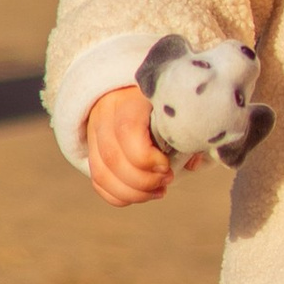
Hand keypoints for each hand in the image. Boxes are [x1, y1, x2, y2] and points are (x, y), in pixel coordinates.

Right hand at [85, 84, 173, 208]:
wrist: (135, 86)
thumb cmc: (164, 98)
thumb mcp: (175, 106)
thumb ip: (185, 131)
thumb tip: (191, 164)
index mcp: (129, 98)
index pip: (127, 131)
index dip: (146, 157)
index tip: (167, 165)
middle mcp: (105, 114)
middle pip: (113, 158)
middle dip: (143, 180)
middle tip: (167, 179)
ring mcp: (95, 133)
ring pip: (102, 174)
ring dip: (134, 193)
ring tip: (159, 190)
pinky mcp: (92, 149)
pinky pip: (98, 182)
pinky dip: (119, 196)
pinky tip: (142, 194)